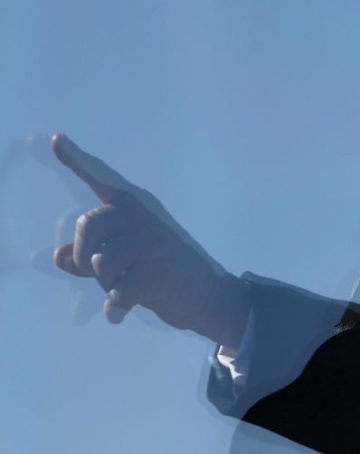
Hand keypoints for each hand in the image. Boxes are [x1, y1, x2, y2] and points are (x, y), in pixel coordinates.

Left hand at [49, 134, 249, 346]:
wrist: (209, 296)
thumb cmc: (163, 272)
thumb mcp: (123, 262)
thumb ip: (88, 256)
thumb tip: (58, 258)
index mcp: (134, 208)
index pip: (101, 178)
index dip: (76, 159)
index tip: (57, 139)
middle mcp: (142, 217)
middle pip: (87, 224)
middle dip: (82, 254)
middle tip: (95, 271)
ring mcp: (151, 242)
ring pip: (98, 263)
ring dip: (105, 284)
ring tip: (124, 287)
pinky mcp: (156, 272)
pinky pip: (116, 292)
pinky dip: (115, 308)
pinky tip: (118, 314)